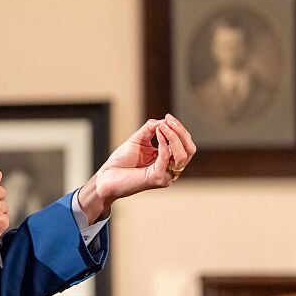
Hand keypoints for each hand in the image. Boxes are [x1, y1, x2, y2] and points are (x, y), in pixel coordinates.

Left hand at [77, 114, 195, 221]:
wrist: (107, 176)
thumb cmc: (121, 160)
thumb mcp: (138, 139)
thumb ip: (151, 128)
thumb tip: (164, 121)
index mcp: (169, 161)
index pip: (185, 145)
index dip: (179, 129)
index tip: (168, 117)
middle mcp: (170, 170)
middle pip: (189, 150)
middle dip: (181, 132)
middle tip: (169, 121)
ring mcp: (166, 176)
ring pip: (182, 155)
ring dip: (173, 137)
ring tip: (162, 126)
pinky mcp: (158, 179)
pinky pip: (166, 158)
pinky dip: (163, 143)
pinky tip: (158, 132)